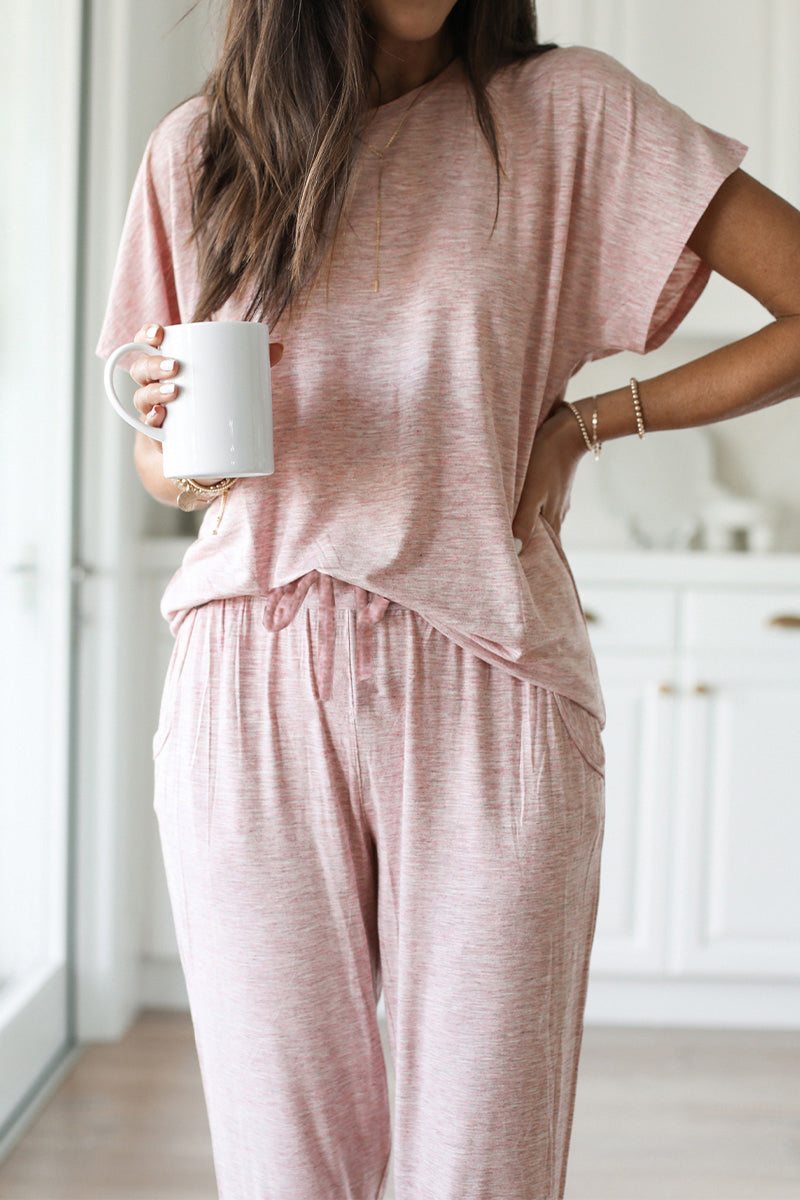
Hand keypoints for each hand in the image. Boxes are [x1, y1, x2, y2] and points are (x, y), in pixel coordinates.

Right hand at [129, 321, 285, 451]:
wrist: (201, 450)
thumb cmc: (211, 404)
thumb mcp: (229, 381)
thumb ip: (251, 363)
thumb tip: (279, 348)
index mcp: (164, 365)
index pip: (145, 344)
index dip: (146, 335)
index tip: (159, 332)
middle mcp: (151, 386)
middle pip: (142, 369)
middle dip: (154, 365)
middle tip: (175, 367)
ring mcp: (152, 411)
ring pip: (142, 397)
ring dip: (153, 392)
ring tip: (174, 392)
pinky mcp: (159, 436)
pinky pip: (147, 427)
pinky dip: (152, 421)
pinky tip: (159, 418)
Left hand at [512, 403, 587, 551]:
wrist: (568, 429)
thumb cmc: (547, 460)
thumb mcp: (533, 492)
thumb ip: (524, 521)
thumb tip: (516, 550)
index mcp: (553, 521)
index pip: (546, 553)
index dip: (534, 564)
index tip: (520, 575)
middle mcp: (556, 514)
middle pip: (542, 539)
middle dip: (528, 550)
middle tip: (508, 561)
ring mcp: (555, 500)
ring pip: (539, 522)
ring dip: (526, 530)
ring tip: (508, 539)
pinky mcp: (551, 486)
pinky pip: (538, 506)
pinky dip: (528, 513)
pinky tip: (518, 510)